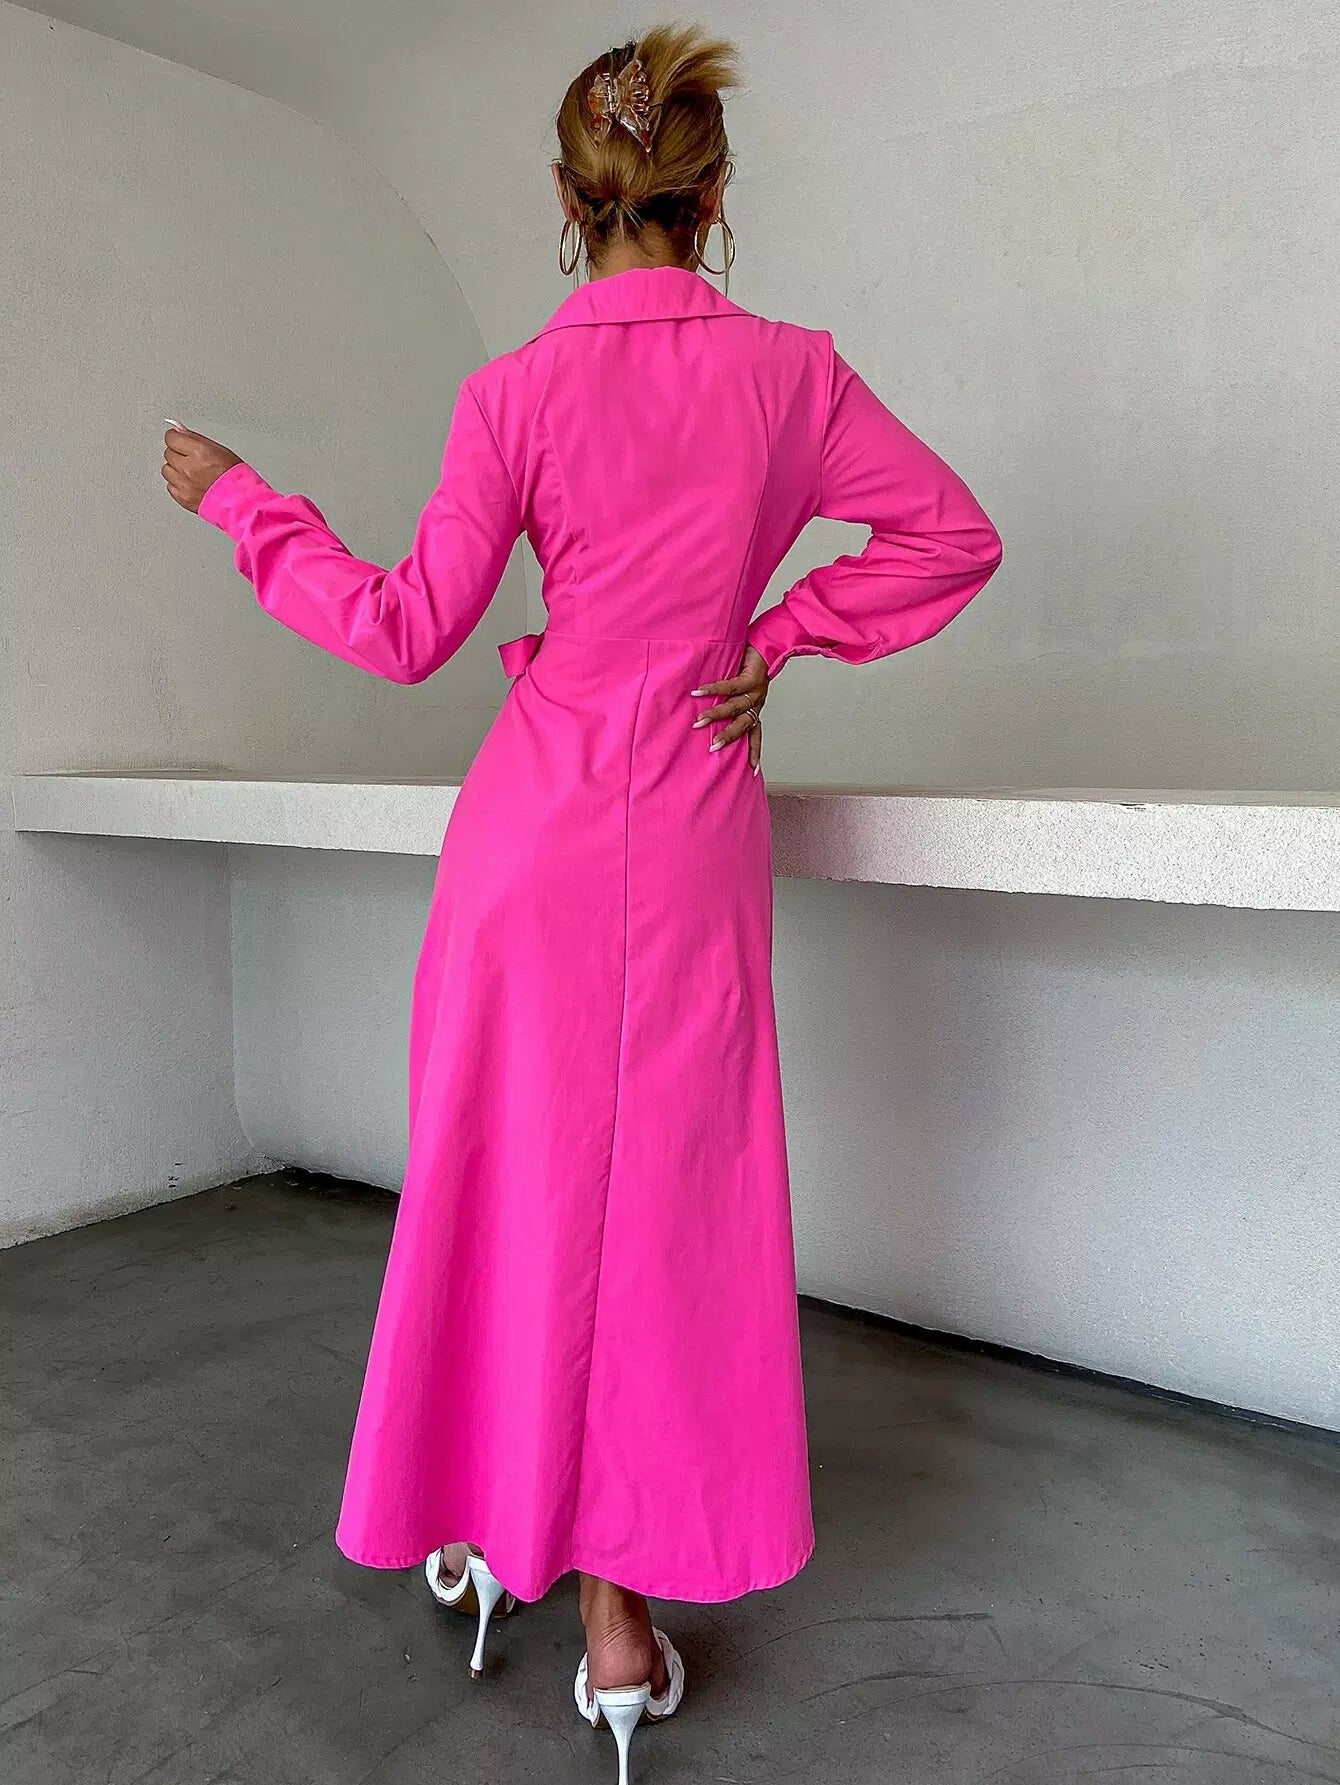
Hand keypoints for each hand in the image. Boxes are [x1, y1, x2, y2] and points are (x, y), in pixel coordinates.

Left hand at [161, 425, 241, 512]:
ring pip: (167, 470)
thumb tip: (178, 430)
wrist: (243, 502)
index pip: (171, 438)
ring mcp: (184, 484)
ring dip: (176, 470)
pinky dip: (178, 484)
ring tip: (192, 473)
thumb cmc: (237, 478)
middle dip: (179, 454)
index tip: (182, 441)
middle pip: (169, 453)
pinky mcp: (183, 498)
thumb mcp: (220, 449)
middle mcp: (189, 468)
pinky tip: (191, 484)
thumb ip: (195, 439)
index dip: (178, 439)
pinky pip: (171, 487)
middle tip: (193, 459)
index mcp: (199, 452)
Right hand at [691, 644, 768, 773]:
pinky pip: (730, 686)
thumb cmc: (750, 664)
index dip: (754, 752)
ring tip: (699, 722)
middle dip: (728, 738)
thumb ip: (728, 699)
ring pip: (735, 708)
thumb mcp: (741, 687)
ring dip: (716, 716)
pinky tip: (698, 692)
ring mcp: (756, 691)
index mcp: (755, 709)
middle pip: (744, 726)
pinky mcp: (751, 677)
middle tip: (712, 748)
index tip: (752, 770)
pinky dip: (713, 690)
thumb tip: (702, 709)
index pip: (755, 734)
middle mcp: (757, 702)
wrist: (767, 642)